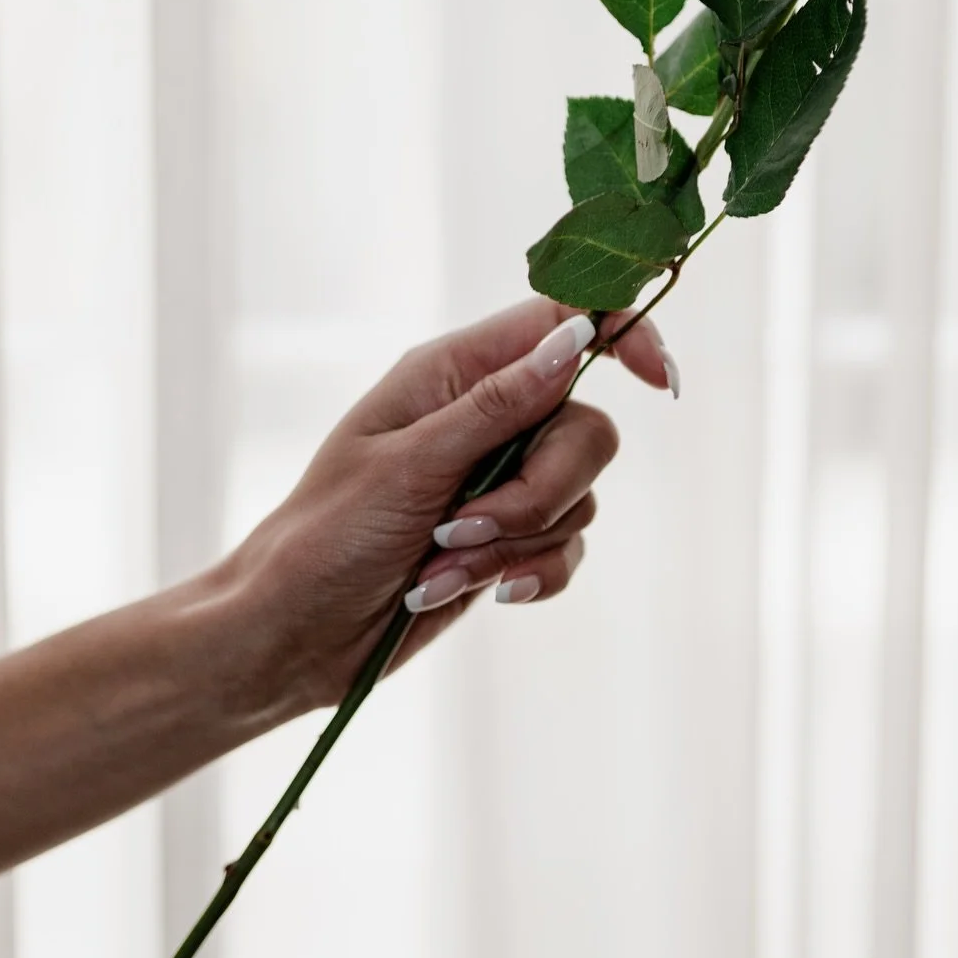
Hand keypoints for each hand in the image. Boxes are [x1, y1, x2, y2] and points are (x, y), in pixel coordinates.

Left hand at [202, 300, 677, 723]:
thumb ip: (496, 405)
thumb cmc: (326, 537)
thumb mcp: (406, 465)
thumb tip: (576, 340)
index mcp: (451, 375)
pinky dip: (528, 574)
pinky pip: (566, 548)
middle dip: (541, 490)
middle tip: (468, 527)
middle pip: (585, 427)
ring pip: (577, 496)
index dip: (622, 336)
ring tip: (438, 566)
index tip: (662, 382)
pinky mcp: (507, 541)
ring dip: (514, 543)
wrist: (295, 634)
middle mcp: (484, 419)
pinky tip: (475, 592)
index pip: (560, 322)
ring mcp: (499, 481)